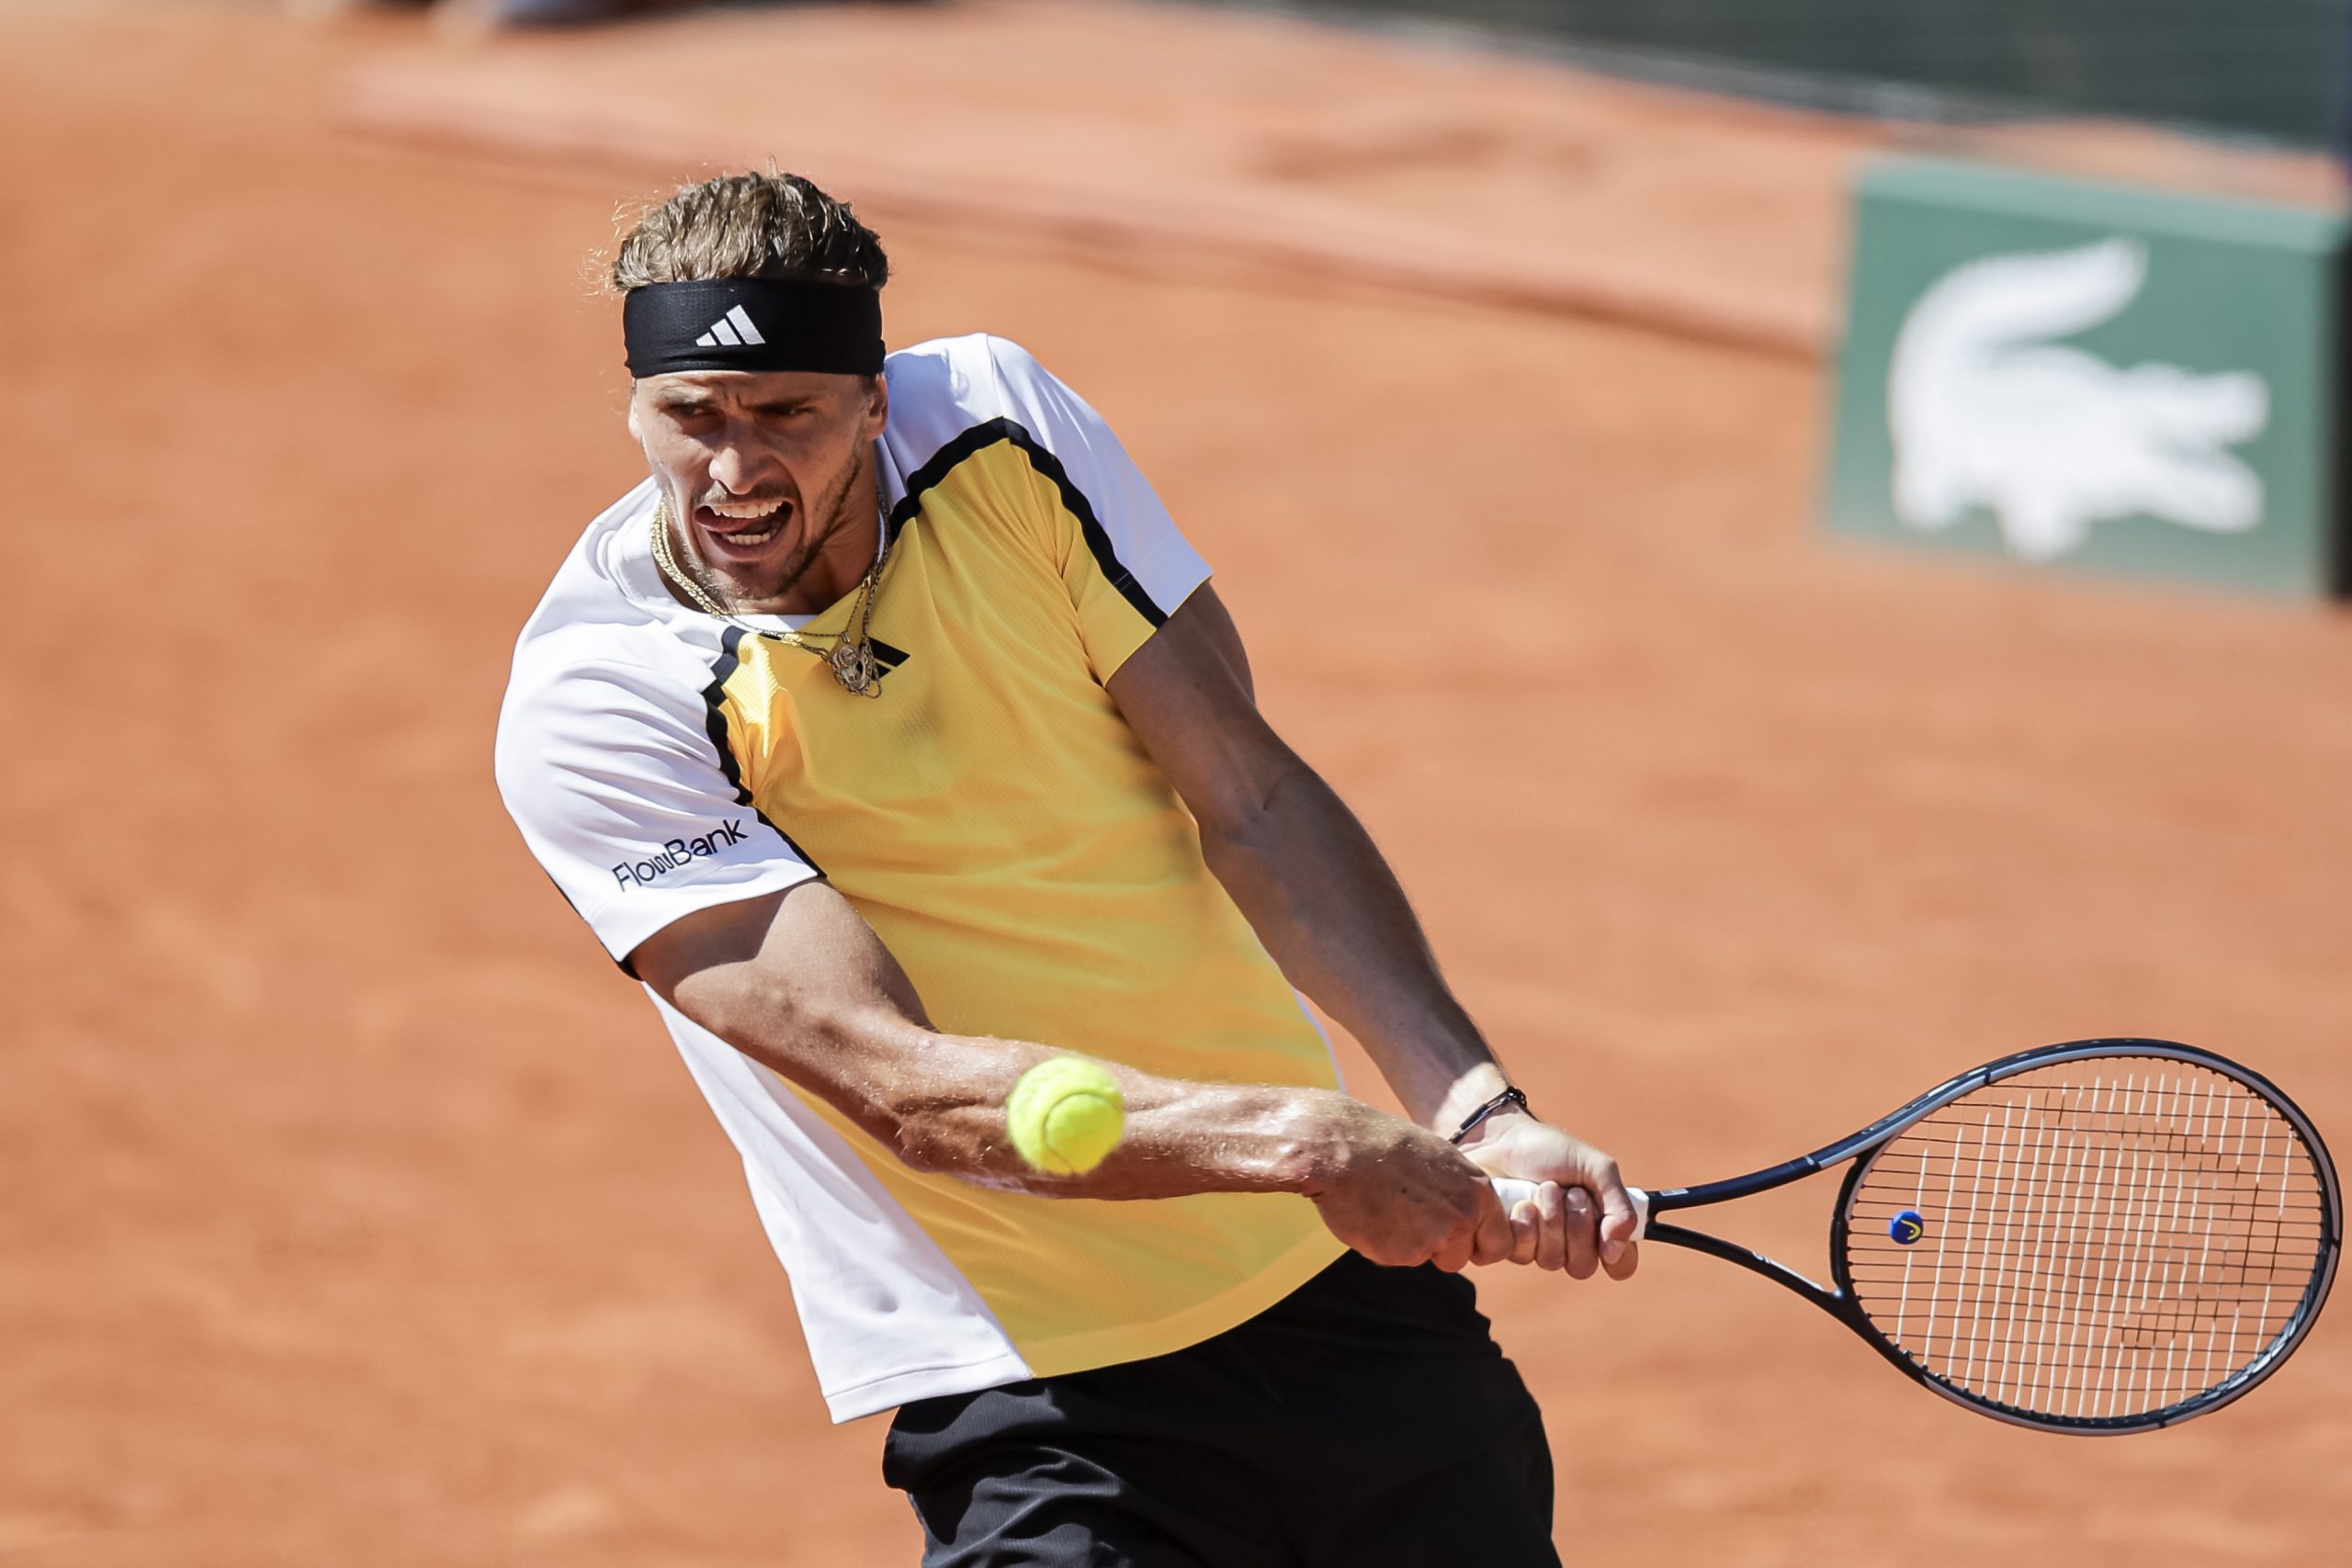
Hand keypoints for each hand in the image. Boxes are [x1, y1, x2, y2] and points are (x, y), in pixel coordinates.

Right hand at [1299, 1099, 1513, 1271]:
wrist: (1343, 1150)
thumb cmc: (1386, 1145)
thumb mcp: (1440, 1160)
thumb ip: (1457, 1194)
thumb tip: (1460, 1216)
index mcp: (1478, 1193)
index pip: (1499, 1242)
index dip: (1476, 1243)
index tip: (1460, 1238)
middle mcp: (1462, 1219)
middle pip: (1459, 1258)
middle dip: (1438, 1248)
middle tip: (1410, 1216)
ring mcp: (1433, 1239)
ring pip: (1424, 1258)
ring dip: (1409, 1245)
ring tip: (1387, 1207)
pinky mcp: (1401, 1255)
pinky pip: (1395, 1259)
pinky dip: (1383, 1244)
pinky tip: (1372, 1214)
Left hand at [1459, 1112, 1639, 1279]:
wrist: (1500, 1139)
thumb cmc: (1551, 1150)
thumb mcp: (1596, 1167)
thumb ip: (1619, 1205)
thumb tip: (1616, 1249)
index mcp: (1600, 1223)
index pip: (1621, 1264)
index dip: (1618, 1257)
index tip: (1609, 1234)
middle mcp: (1572, 1241)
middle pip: (1583, 1267)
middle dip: (1577, 1227)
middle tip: (1571, 1192)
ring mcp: (1541, 1245)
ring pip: (1552, 1261)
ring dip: (1550, 1220)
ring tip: (1543, 1188)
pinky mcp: (1512, 1244)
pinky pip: (1523, 1255)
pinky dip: (1525, 1226)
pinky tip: (1521, 1203)